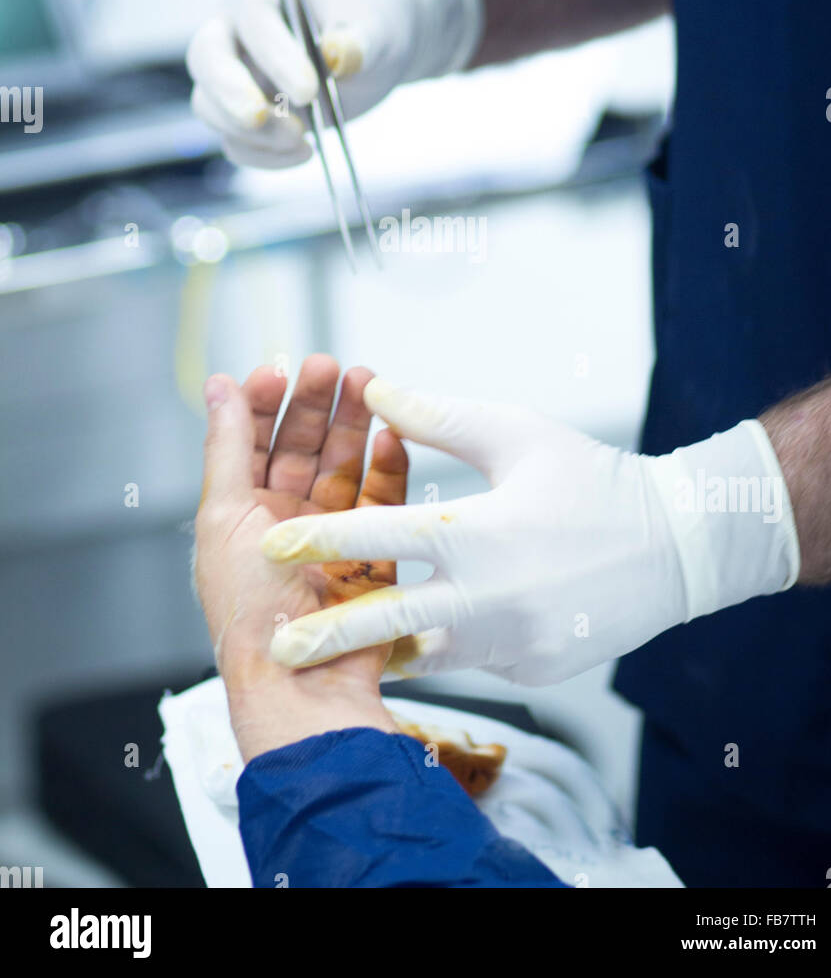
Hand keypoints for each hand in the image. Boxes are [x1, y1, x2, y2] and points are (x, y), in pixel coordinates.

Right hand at [186, 0, 482, 168]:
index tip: (307, 91)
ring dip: (251, 133)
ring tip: (302, 140)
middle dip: (231, 94)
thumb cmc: (373, 22)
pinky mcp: (243, 112)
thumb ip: (360, 40)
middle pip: (205, 58)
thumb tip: (335, 55)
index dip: (274, 56)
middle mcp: (234, 27)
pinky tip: (306, 152)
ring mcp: (232, 72)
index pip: (253, 18)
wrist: (377, 46)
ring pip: (208, 104)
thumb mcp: (380, 27)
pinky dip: (263, 155)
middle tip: (261, 120)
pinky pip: (233, 140)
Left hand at [194, 356, 407, 757]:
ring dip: (354, 424)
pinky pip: (383, 501)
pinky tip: (390, 434)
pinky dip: (387, 465)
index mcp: (239, 516)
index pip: (251, 442)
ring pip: (343, 466)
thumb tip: (219, 387)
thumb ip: (225, 446)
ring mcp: (329, 538)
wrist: (301, 685)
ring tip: (369, 383)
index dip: (265, 403)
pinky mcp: (371, 555)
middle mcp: (283, 524)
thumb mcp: (223, 517)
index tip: (282, 369)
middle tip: (334, 366)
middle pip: (301, 447)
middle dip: (316, 404)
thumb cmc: (251, 614)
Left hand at [260, 379, 800, 685]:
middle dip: (328, 635)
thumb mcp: (519, 435)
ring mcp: (511, 645)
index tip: (273, 542)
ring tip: (342, 646)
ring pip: (428, 649)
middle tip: (277, 645)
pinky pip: (473, 658)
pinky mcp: (530, 672)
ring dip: (389, 644)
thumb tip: (379, 392)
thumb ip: (440, 418)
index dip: (321, 538)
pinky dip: (453, 642)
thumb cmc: (596, 480)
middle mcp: (489, 599)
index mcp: (479, 534)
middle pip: (389, 623)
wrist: (679, 549)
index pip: (383, 537)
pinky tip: (451, 623)